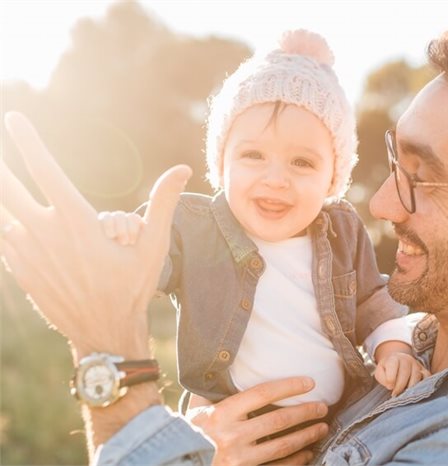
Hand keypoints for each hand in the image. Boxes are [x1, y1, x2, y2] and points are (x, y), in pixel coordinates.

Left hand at [0, 111, 190, 359]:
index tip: (14, 119)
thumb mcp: (153, 245)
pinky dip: (1, 223)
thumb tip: (182, 168)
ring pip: (0, 213)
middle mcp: (44, 234)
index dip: (27, 141)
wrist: (103, 333)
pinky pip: (1, 238)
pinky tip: (5, 219)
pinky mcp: (20, 270)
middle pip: (6, 188)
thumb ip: (164, 203)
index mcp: (76, 222)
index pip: (45, 170)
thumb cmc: (132, 287)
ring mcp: (27, 254)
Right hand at [187, 377, 328, 465]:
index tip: (310, 382)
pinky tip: (307, 453)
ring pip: (282, 446)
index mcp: (221, 414)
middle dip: (306, 412)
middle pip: (279, 420)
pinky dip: (296, 461)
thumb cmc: (187, 434)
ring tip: (322, 427)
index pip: (263, 393)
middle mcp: (231, 436)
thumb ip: (211, 391)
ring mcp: (238, 460)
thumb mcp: (195, 409)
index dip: (289, 386)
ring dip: (306, 436)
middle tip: (323, 406)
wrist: (174, 465)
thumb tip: (226, 364)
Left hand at [375, 352, 430, 396]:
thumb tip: (390, 385)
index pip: (393, 364)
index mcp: (394, 358)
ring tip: (404, 395)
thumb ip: (382, 377)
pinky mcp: (424, 371)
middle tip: (395, 395)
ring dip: (411, 387)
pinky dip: (423, 385)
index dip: (391, 377)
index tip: (389, 387)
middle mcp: (407, 359)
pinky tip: (416, 392)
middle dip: (400, 385)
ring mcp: (417, 365)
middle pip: (406, 371)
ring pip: (417, 375)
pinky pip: (427, 377)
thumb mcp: (379, 372)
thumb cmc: (387, 370)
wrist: (398, 363)